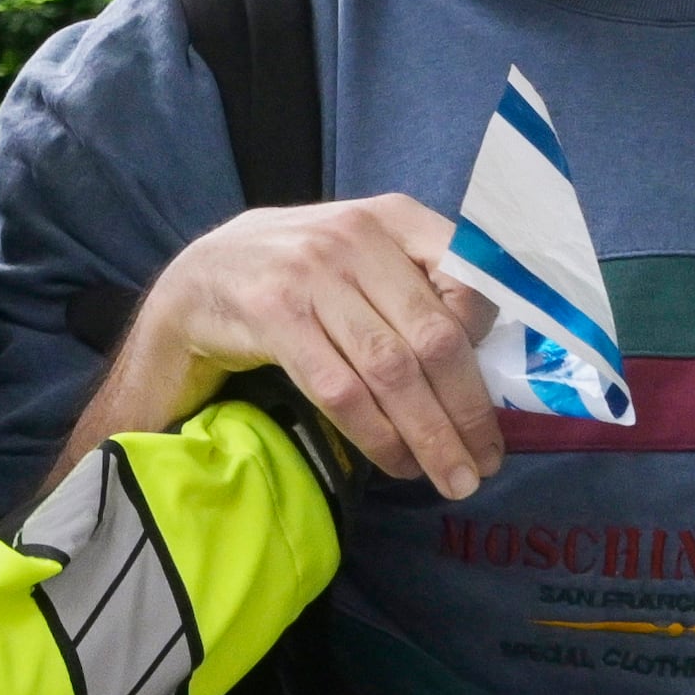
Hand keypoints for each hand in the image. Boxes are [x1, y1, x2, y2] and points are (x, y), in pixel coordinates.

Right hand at [120, 195, 502, 497]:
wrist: (196, 280)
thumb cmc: (295, 277)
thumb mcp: (362, 259)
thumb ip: (417, 287)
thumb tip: (483, 361)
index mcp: (393, 217)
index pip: (468, 278)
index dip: (488, 345)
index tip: (497, 400)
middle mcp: (356, 238)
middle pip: (434, 336)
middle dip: (467, 411)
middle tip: (485, 464)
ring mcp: (311, 274)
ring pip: (392, 370)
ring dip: (429, 435)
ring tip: (452, 477)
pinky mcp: (273, 315)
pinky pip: (340, 390)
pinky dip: (376, 435)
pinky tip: (395, 462)